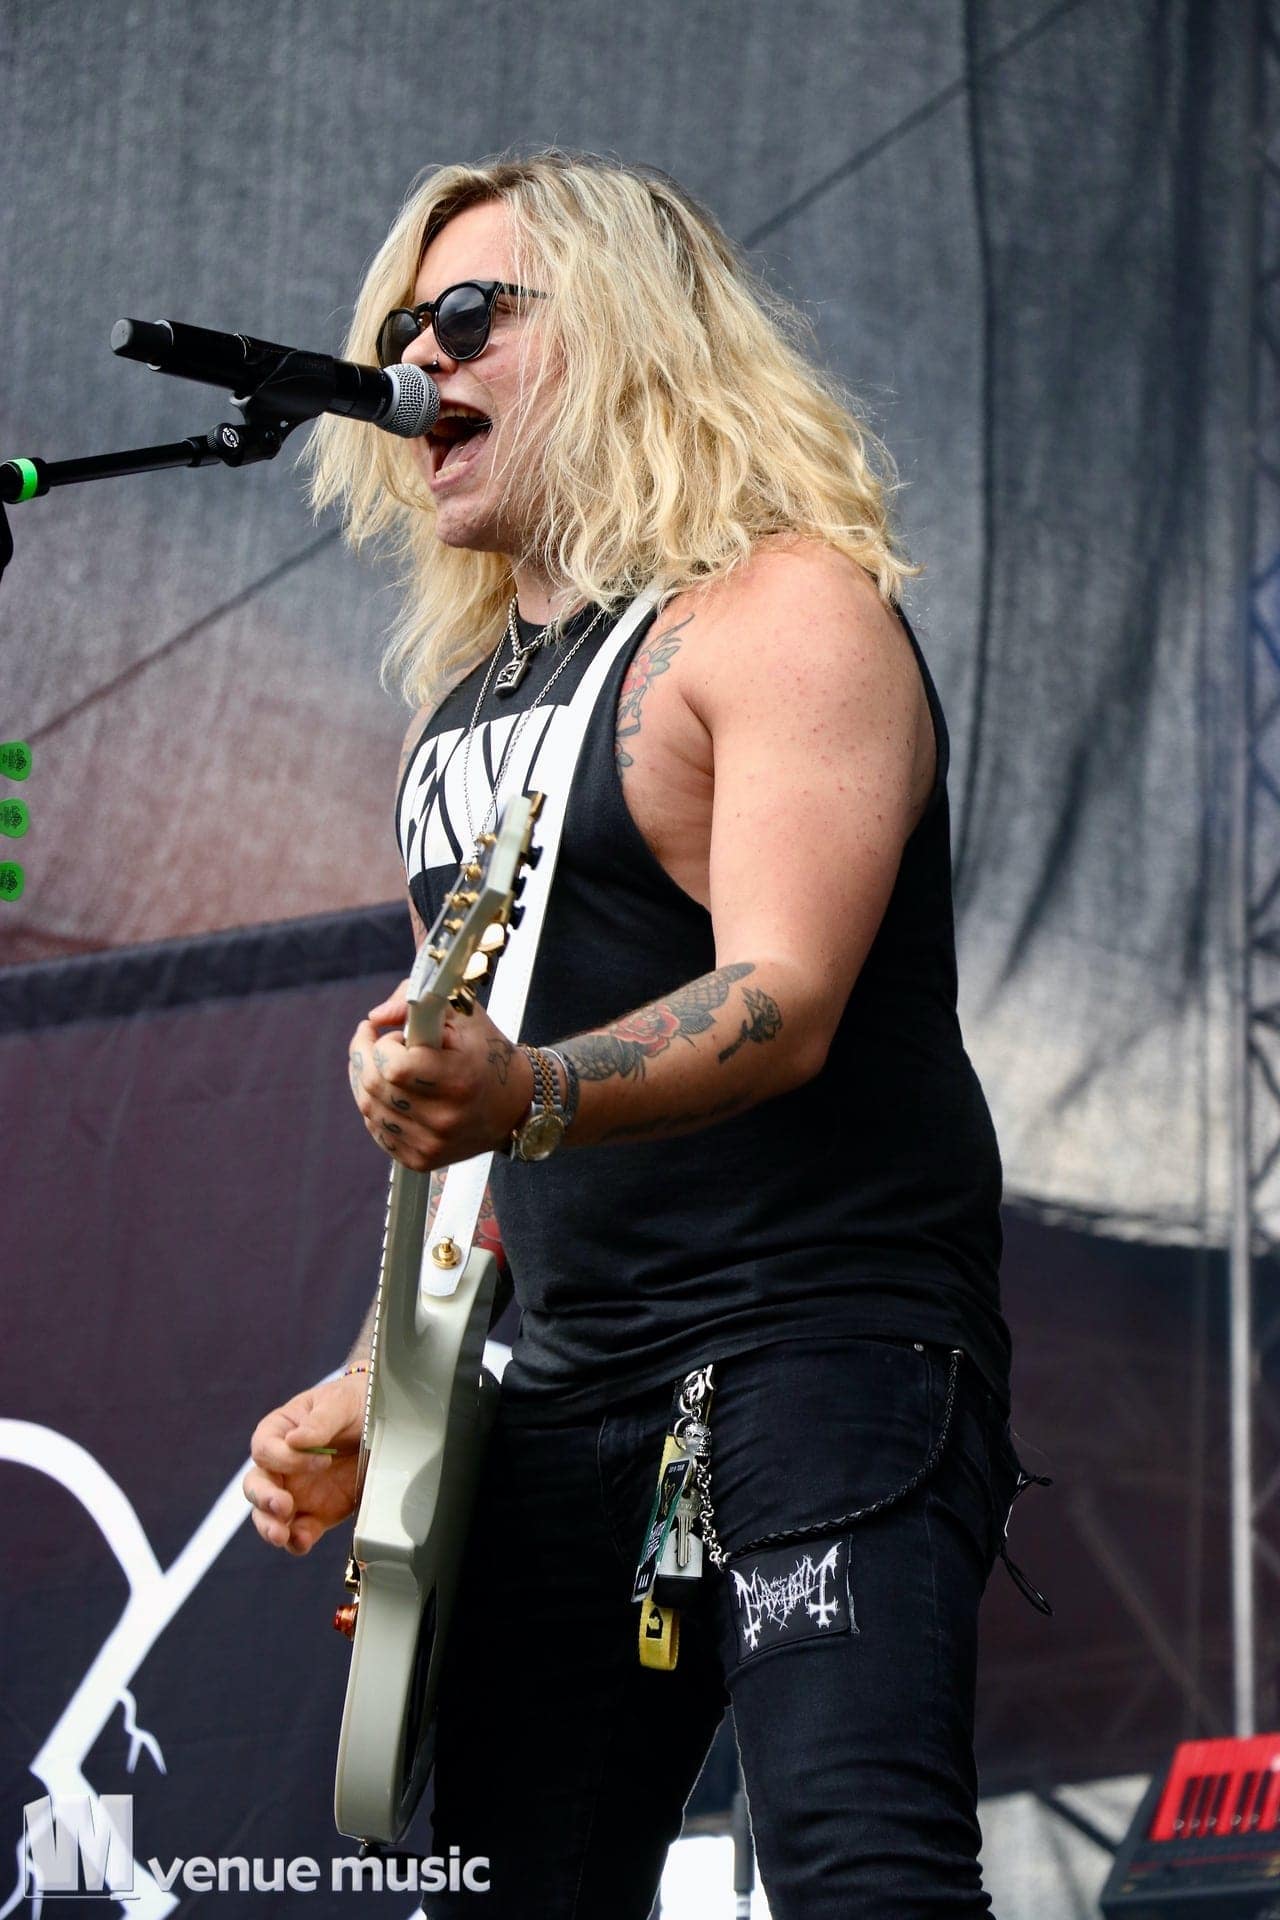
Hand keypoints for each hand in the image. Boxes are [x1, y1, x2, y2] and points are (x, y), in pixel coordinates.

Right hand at [244, 1376, 364, 1555]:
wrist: (384, 1423)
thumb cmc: (353, 1405)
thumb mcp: (341, 1402)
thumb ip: (320, 1421)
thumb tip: (295, 1441)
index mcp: (279, 1432)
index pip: (265, 1450)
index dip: (286, 1458)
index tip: (324, 1459)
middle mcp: (281, 1466)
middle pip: (256, 1486)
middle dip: (264, 1498)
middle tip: (282, 1505)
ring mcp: (296, 1492)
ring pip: (268, 1516)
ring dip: (270, 1527)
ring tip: (281, 1535)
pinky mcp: (316, 1514)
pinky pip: (299, 1532)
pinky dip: (298, 1540)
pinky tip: (304, 1541)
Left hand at [348, 979, 533, 1170]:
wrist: (513, 1105)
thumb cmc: (486, 1053)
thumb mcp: (463, 1014)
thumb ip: (416, 1002)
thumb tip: (376, 1017)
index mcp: (458, 1079)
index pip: (393, 1066)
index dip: (385, 1044)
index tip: (395, 1034)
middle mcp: (445, 1118)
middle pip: (374, 1086)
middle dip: (366, 1055)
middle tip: (375, 1040)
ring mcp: (431, 1144)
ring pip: (369, 1108)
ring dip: (365, 1080)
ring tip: (381, 1064)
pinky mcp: (420, 1160)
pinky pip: (377, 1130)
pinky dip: (375, 1107)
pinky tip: (389, 1091)